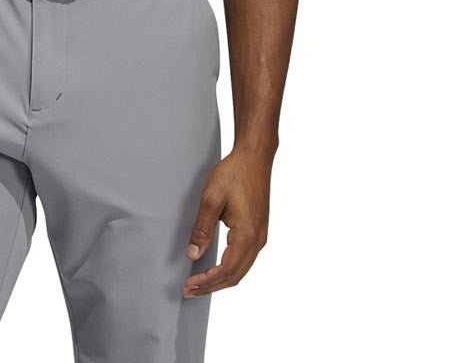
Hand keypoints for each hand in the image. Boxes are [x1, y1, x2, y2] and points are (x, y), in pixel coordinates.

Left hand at [181, 144, 273, 297]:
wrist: (254, 157)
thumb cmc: (234, 173)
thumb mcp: (212, 199)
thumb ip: (202, 228)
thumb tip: (193, 254)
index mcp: (247, 235)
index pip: (226, 271)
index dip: (206, 282)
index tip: (188, 286)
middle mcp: (258, 239)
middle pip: (235, 276)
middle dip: (211, 286)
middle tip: (189, 291)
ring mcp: (261, 235)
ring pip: (242, 269)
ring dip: (221, 279)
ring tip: (200, 283)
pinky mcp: (259, 230)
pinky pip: (245, 259)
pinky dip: (230, 269)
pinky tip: (217, 267)